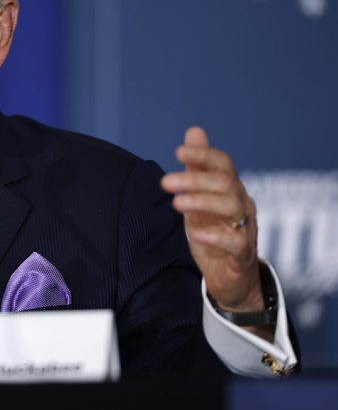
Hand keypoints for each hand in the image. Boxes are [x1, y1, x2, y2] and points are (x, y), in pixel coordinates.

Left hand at [160, 128, 263, 317]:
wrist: (230, 278)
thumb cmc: (215, 231)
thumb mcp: (201, 196)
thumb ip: (198, 167)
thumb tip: (194, 131)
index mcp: (230, 189)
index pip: (223, 164)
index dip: (203, 155)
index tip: (178, 152)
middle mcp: (242, 205)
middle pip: (225, 182)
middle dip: (194, 179)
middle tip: (165, 182)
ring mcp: (245, 229)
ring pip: (233, 207)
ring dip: (203, 201)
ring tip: (176, 204)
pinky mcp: (243, 256)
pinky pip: (237, 243)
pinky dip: (216, 236)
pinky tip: (195, 233)